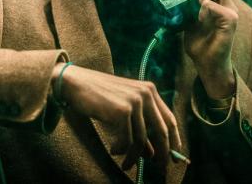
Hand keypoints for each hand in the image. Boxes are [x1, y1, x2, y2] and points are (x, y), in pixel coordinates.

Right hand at [52, 64, 180, 170]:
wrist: (76, 83)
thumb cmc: (99, 96)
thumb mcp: (124, 109)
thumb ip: (140, 127)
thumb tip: (152, 154)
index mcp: (149, 90)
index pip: (170, 119)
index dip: (175, 140)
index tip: (175, 157)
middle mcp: (146, 93)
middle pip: (162, 132)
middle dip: (163, 154)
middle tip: (159, 169)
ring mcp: (135, 101)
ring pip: (141, 140)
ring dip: (133, 157)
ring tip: (126, 164)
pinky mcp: (122, 111)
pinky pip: (127, 141)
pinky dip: (121, 150)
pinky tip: (113, 150)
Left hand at [182, 0, 237, 98]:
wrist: (206, 63)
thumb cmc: (199, 41)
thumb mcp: (189, 15)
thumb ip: (189, 1)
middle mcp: (227, 2)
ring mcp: (230, 11)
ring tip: (195, 6)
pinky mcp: (230, 21)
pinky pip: (218, 7)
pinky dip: (206, 9)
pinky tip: (200, 19)